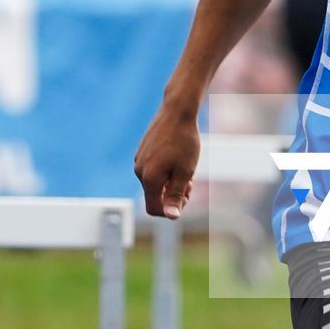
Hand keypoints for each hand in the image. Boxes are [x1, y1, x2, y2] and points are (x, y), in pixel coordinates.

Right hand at [134, 103, 200, 219]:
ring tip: (185, 168)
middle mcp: (139, 171)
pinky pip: (152, 170)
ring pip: (154, 183)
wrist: (177, 111)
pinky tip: (177, 159)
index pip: (154, 209)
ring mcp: (139, 160)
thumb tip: (171, 217)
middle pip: (154, 196)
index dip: (170, 210)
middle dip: (172, 194)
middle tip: (190, 183)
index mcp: (149, 178)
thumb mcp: (185, 172)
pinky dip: (165, 171)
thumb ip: (175, 195)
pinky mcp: (142, 152)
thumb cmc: (184, 141)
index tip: (185, 197)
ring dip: (169, 182)